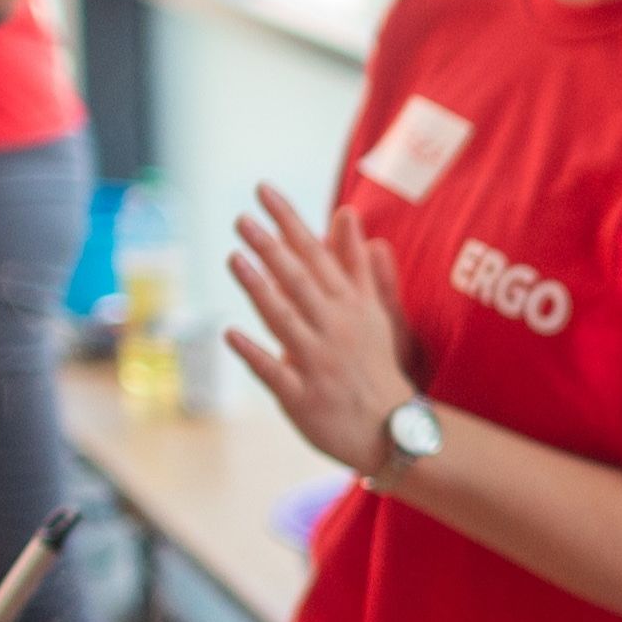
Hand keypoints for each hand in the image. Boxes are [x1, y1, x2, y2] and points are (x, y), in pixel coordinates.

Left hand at [223, 184, 416, 474]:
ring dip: (260, 290)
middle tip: (242, 219)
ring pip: (286, 321)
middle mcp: (334, 328)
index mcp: (348, 305)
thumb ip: (354, 261)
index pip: (315, 254)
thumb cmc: (374, 363)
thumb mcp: (372, 308)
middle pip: (299, 283)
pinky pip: (276, 373)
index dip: (289, 222)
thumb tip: (345, 213)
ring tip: (234, 259)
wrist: (391, 429)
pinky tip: (230, 334)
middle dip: (272, 249)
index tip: (263, 191)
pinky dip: (254, 355)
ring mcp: (318, 363)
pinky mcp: (303, 398)